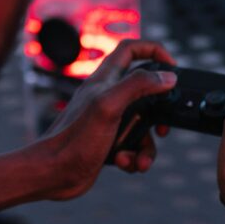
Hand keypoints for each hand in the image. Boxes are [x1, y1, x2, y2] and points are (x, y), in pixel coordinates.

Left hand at [39, 39, 176, 198]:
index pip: (131, 49)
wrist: (52, 174)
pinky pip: (133, 146)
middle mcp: (107, 96)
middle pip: (145, 93)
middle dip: (159, 113)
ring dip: (147, 145)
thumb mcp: (109, 106)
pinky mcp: (108, 142)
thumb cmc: (74, 140)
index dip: (154, 50)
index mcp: (105, 80)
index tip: (172, 67)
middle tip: (163, 127)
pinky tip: (125, 163)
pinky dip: (134, 157)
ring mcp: (108, 120)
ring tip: (140, 159)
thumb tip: (167, 77)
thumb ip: (138, 85)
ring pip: (142, 126)